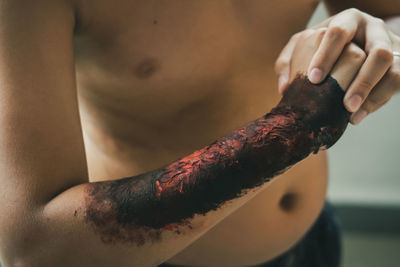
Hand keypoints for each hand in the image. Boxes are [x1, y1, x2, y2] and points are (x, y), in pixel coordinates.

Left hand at [275, 8, 399, 123]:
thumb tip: (285, 87)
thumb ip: (289, 62)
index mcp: (347, 21)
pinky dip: (378, 100)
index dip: (326, 56)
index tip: (314, 79)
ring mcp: (390, 44)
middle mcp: (372, 29)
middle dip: (360, 80)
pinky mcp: (399, 62)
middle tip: (343, 104)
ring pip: (390, 67)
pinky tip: (359, 115)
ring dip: (372, 93)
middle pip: (376, 51)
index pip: (338, 32)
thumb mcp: (304, 49)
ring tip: (351, 113)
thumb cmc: (323, 50)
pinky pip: (396, 80)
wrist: (352, 46)